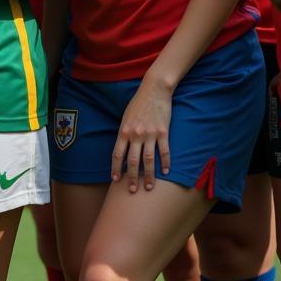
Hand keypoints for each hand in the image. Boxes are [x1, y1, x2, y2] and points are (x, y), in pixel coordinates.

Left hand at [112, 76, 172, 192]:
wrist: (154, 89)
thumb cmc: (138, 103)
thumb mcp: (125, 117)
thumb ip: (124, 133)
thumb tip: (122, 150)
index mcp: (124, 130)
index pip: (117, 154)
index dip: (116, 168)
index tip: (115, 180)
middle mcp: (136, 134)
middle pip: (133, 161)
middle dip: (131, 177)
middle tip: (132, 190)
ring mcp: (150, 134)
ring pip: (148, 160)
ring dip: (148, 175)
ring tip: (148, 187)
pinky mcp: (163, 132)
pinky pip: (164, 151)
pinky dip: (165, 163)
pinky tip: (166, 173)